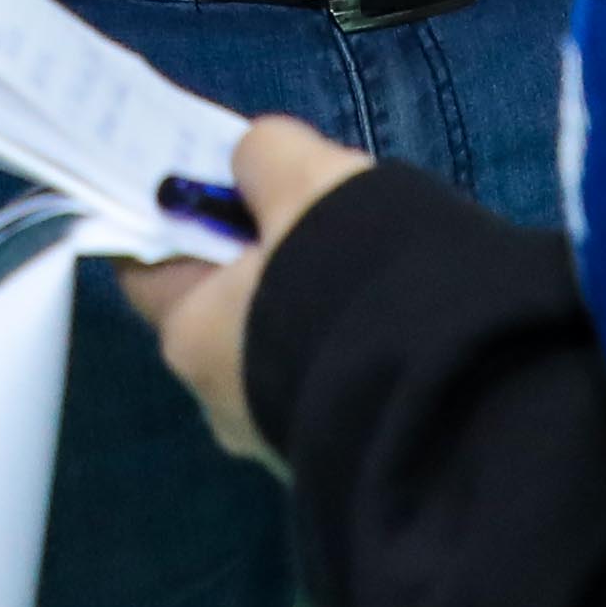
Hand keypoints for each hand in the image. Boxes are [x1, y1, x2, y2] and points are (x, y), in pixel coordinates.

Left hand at [120, 115, 379, 473]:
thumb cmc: (350, 277)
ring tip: (372, 262)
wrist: (456, 390)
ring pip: (282, 345)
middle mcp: (222, 400)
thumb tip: (257, 162)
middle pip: (223, 307)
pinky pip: (333, 378)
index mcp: (190, 338)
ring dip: (312, 305)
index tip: (211, 181)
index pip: (149, 268)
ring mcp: (283, 438)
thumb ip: (265, 155)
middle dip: (260, 262)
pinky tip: (397, 313)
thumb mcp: (305, 178)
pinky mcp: (344, 451)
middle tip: (311, 213)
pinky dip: (350, 344)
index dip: (174, 217)